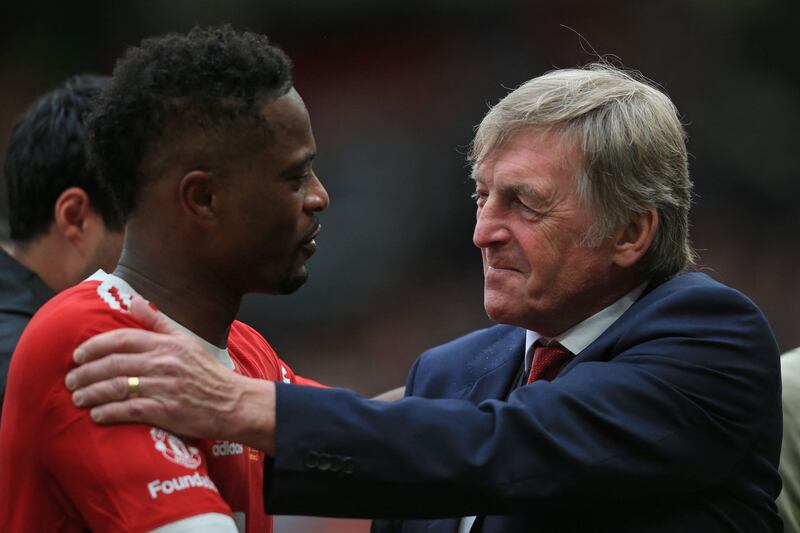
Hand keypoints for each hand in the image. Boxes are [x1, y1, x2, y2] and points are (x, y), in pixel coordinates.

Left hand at [65, 296, 276, 452]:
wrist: (233, 403)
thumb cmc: (208, 373)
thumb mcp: (186, 340)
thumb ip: (157, 322)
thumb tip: (132, 300)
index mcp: (167, 344)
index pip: (122, 339)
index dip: (95, 346)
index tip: (78, 355)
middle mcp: (164, 363)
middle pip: (114, 364)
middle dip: (86, 373)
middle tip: (71, 380)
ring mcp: (164, 388)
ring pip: (117, 387)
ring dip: (91, 393)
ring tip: (78, 398)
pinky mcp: (166, 411)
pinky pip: (129, 410)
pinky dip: (108, 412)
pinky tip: (97, 415)